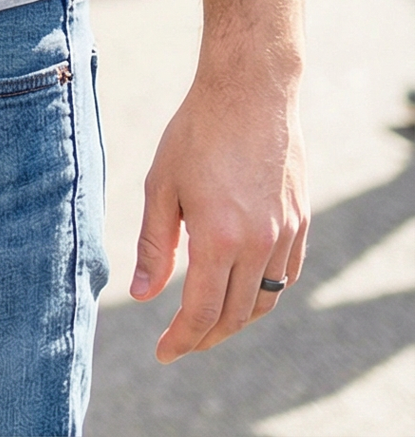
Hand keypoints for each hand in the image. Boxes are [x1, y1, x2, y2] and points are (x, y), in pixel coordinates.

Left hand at [131, 66, 308, 359]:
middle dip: (206, 337)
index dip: (181, 339)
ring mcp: (286, 235)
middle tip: (180, 343)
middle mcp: (259, 245)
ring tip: (206, 321)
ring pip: (265, 300)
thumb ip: (155, 245)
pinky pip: (286, 275)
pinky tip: (241, 287)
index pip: (202, 312)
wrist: (250, 92)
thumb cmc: (196, 132)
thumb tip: (143, 296)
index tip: (162, 352)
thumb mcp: (161, 184)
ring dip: (236, 319)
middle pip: (236, 315)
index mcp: (220, 239)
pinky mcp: (300, 221)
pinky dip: (263, 292)